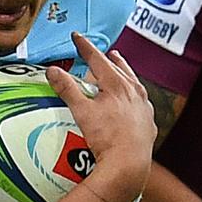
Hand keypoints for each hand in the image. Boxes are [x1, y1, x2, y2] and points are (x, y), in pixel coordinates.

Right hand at [46, 33, 154, 201]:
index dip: (85, 47)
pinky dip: (135, 97)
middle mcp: (134, 91)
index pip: (98, 59)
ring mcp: (144, 107)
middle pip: (120, 69)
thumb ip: (67, 89)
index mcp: (117, 84)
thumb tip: (52, 71)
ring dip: (126, 74)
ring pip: (134, 83)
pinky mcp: (148, 122)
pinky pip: (141, 103)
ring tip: (122, 68)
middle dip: (110, 59)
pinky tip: (132, 102)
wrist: (128, 164)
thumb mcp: (81, 112)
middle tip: (106, 52)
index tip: (77, 37)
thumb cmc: (106, 138)